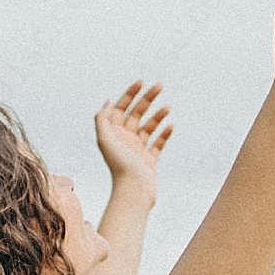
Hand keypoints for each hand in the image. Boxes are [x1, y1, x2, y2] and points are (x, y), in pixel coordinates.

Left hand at [94, 79, 172, 204]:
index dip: (129, 94)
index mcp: (113, 135)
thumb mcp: (105, 139)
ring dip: (158, 115)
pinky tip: (171, 125)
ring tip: (167, 107)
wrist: (133, 192)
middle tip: (159, 86)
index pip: (121, 108)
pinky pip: (158, 144)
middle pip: (136, 114)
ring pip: (148, 127)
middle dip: (147, 99)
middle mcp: (124, 141)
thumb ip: (102, 119)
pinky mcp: (149, 162)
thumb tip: (107, 102)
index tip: (141, 82)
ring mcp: (137, 151)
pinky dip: (164, 134)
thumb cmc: (119, 167)